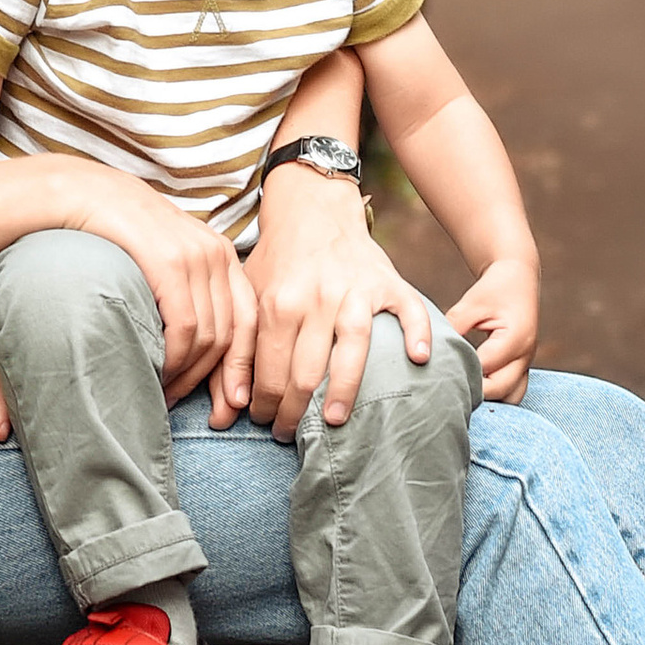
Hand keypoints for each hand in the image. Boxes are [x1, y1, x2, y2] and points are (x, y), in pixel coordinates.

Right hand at [58, 164, 257, 405]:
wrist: (79, 193)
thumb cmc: (116, 233)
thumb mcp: (164, 258)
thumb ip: (188, 294)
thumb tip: (199, 346)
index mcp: (221, 254)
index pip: (249, 321)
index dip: (244, 367)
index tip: (235, 404)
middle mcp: (216, 253)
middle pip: (234, 335)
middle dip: (223, 383)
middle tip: (208, 417)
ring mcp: (195, 256)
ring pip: (210, 336)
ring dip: (191, 376)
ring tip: (169, 397)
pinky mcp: (169, 262)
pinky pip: (186, 326)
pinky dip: (176, 359)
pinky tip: (159, 374)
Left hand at [222, 164, 436, 437]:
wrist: (313, 210)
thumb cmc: (278, 262)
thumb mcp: (248, 298)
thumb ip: (236, 351)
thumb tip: (226, 409)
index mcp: (279, 303)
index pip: (269, 370)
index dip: (263, 404)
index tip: (262, 423)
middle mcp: (318, 298)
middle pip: (306, 371)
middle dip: (294, 411)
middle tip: (288, 433)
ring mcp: (356, 291)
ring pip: (352, 349)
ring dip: (342, 391)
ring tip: (332, 421)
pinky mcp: (388, 284)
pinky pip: (408, 311)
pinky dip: (417, 333)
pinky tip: (417, 359)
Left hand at [446, 255, 537, 403]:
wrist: (519, 278)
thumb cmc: (495, 288)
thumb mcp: (471, 303)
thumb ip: (454, 327)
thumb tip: (431, 351)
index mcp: (515, 338)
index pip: (484, 368)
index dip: (461, 375)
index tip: (437, 379)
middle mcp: (525, 355)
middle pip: (500, 390)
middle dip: (474, 393)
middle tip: (444, 391)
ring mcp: (527, 362)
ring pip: (511, 397)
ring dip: (489, 399)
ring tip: (462, 392)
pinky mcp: (523, 365)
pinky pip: (513, 390)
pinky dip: (496, 394)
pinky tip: (474, 390)